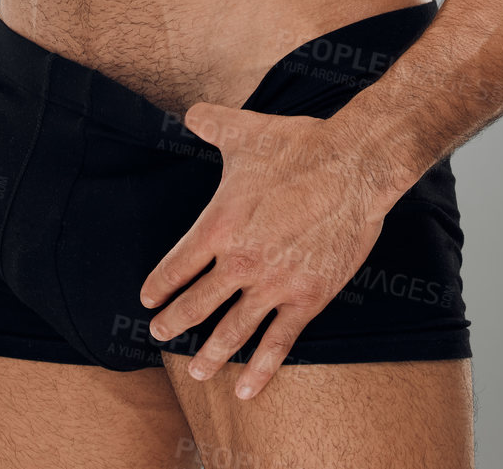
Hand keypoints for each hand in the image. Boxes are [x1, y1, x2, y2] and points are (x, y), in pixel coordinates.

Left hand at [139, 102, 393, 399]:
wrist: (354, 166)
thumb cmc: (298, 146)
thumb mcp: (245, 130)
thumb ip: (210, 122)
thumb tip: (190, 112)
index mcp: (219, 224)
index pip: (177, 265)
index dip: (160, 285)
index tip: (148, 298)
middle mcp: (241, 261)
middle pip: (196, 304)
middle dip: (174, 321)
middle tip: (159, 332)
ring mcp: (274, 284)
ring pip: (232, 332)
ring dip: (210, 354)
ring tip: (195, 371)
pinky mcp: (307, 298)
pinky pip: (278, 344)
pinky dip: (260, 371)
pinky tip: (246, 391)